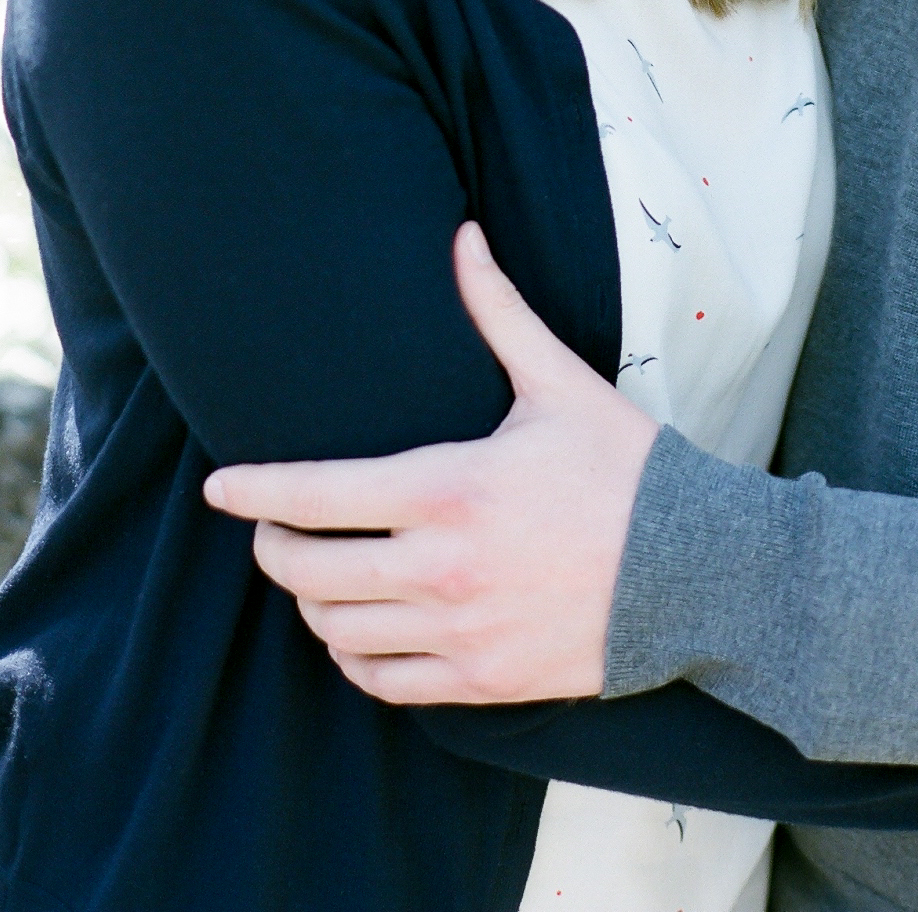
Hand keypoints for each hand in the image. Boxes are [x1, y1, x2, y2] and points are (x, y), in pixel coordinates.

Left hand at [202, 223, 657, 702]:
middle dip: (275, 547)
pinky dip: (355, 656)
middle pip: (309, 572)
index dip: (255, 493)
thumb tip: (460, 235)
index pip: (316, 496)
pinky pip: (383, 682)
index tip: (220, 488)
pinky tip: (358, 629)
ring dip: (311, 604)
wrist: (697, 572)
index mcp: (448, 489)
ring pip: (337, 631)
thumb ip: (496, 311)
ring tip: (316, 573)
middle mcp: (440, 569)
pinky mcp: (481, 681)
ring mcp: (458, 632)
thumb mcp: (558, 382)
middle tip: (271, 528)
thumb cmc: (624, 469)